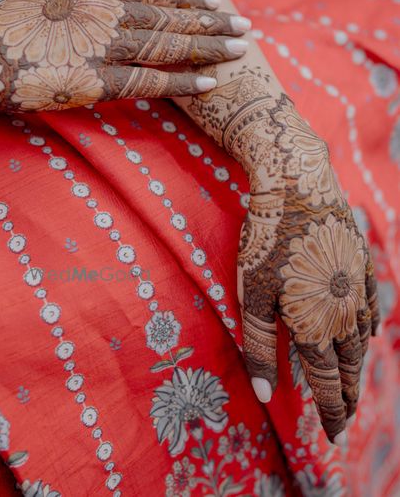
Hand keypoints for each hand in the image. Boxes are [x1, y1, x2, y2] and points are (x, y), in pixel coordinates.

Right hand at [0, 0, 249, 110]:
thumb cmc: (7, 20)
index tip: (217, 3)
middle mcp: (105, 13)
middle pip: (170, 17)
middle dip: (211, 22)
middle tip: (246, 27)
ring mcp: (101, 46)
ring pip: (167, 45)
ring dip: (206, 47)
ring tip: (239, 50)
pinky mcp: (93, 82)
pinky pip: (147, 81)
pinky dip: (180, 82)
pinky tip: (208, 83)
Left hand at [188, 68, 379, 444]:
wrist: (298, 186)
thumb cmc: (265, 241)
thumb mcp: (251, 295)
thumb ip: (258, 347)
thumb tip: (266, 396)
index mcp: (315, 325)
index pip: (327, 382)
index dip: (331, 411)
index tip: (333, 436)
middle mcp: (343, 312)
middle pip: (350, 366)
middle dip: (349, 397)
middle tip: (347, 420)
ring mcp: (357, 287)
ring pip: (363, 339)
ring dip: (359, 367)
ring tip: (356, 385)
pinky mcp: (361, 263)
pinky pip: (371, 306)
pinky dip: (369, 328)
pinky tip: (368, 334)